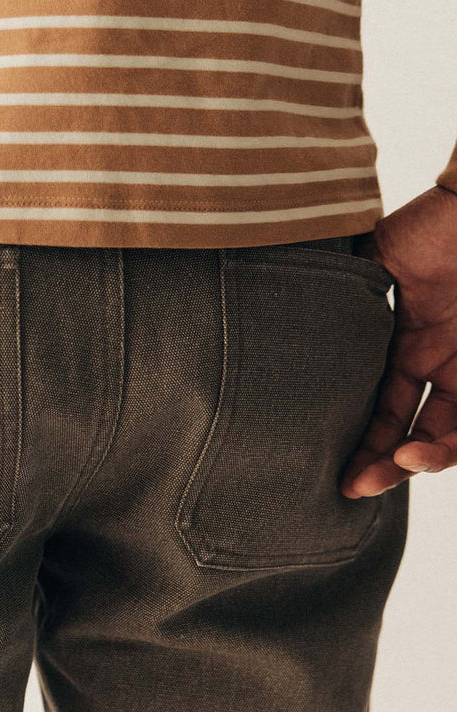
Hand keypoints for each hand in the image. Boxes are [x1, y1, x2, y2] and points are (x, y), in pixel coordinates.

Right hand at [341, 185, 456, 497]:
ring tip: (397, 467)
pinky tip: (418, 452)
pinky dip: (447, 446)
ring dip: (418, 461)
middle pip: (406, 428)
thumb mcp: (366, 267)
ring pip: (442, 433)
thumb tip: (272, 328)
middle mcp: (431, 361)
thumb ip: (335, 303)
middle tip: (356, 486)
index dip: (359, 443)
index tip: (337, 475)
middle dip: (382, 464)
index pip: (377, 406)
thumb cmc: (425, 225)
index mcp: (399, 343)